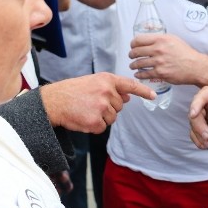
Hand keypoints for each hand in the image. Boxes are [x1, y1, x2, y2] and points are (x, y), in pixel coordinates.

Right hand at [40, 73, 154, 131]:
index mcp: (107, 80)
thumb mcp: (94, 82)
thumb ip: (112, 88)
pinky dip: (94, 126)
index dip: (143, 91)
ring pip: (112, 118)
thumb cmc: (73, 91)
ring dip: (102, 117)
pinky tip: (84, 118)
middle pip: (120, 106)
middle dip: (109, 107)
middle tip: (92, 103)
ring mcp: (101, 107)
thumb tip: (128, 97)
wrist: (54, 101)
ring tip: (87, 110)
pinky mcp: (95, 121)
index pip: (130, 85)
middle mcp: (107, 92)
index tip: (153, 96)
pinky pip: (102, 127)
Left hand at [128, 33, 205, 86]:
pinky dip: (139, 74)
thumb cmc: (185, 53)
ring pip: (138, 63)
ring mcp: (158, 62)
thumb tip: (148, 40)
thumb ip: (160, 39)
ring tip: (133, 66)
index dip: (133, 43)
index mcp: (161, 39)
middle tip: (131, 56)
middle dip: (131, 54)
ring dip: (133, 65)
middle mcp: (158, 49)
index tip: (133, 46)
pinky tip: (138, 74)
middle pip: (136, 51)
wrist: (195, 66)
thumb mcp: (173, 39)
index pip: (138, 39)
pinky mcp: (160, 73)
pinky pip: (144, 74)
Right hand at [188, 87, 207, 149]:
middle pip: (194, 115)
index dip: (195, 106)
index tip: (193, 115)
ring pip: (193, 126)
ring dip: (199, 136)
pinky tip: (207, 145)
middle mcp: (202, 104)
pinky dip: (199, 142)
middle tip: (207, 136)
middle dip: (199, 127)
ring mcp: (200, 116)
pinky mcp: (200, 127)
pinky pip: (195, 135)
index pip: (200, 98)